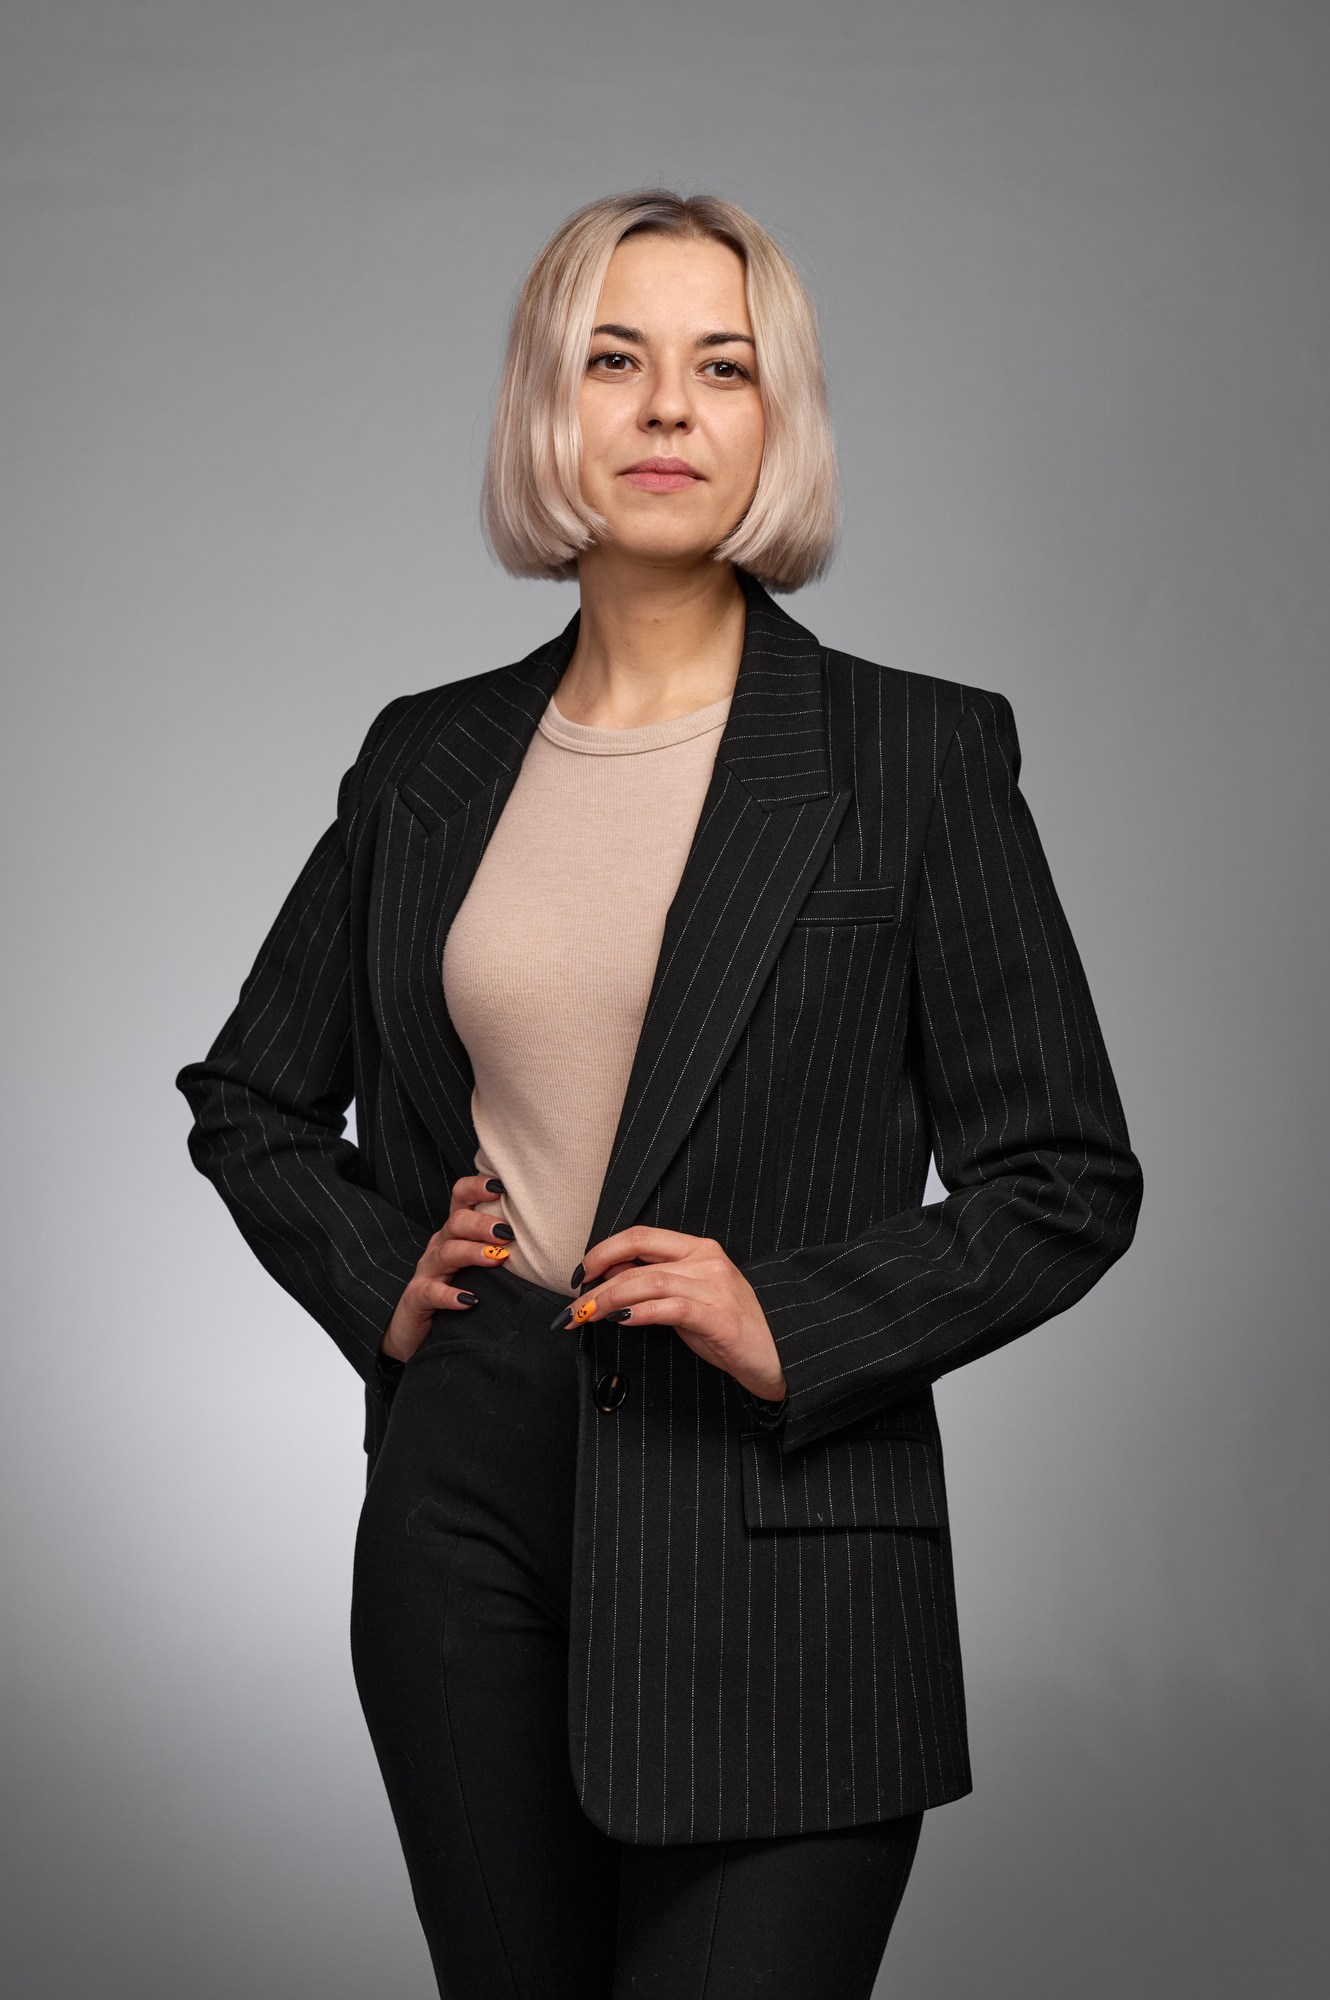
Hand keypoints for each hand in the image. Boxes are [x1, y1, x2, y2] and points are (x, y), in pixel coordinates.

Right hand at [380, 1173, 513, 1363]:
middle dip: (481, 1223)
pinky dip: (449, 1296)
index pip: (461, 1197)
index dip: (477, 1187)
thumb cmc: (459, 1288)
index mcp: (456, 1231)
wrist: (418, 1327)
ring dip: (471, 1252)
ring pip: (446, 1252)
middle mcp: (441, 1244)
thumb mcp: (480, 1263)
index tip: (501, 1186)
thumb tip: (548, 1239)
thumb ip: (503, 1247)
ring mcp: (428, 1270)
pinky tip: (468, 1300)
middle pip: (456, 1222)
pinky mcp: (418, 1297)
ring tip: (495, 1258)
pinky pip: (431, 1292)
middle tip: (506, 1232)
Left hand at [563, 1226, 786, 1403]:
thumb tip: (609, 1277)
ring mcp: (715, 1287)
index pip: (641, 1236)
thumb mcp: (689, 1298)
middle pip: (639, 1257)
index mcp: (699, 1249)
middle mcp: (707, 1260)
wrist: (777, 1356)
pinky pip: (670, 1308)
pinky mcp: (718, 1317)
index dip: (604, 1250)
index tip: (579, 1273)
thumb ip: (655, 1282)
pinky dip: (639, 1312)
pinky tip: (620, 1320)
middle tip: (572, 1303)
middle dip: (597, 1278)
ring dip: (608, 1299)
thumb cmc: (729, 1328)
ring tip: (585, 1316)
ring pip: (648, 1282)